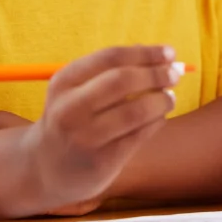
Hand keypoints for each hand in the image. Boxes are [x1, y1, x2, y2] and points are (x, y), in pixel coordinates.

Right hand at [15, 45, 177, 215]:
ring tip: (170, 98)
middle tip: (176, 73)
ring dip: (162, 100)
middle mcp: (70, 108)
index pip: (111, 57)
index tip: (170, 52)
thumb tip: (165, 56)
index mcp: (64, 82)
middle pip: (122, 80)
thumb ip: (115, 71)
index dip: (145, 53)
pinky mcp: (101, 161)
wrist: (45, 169)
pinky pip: (140, 135)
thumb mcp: (78, 90)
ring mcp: (85, 137)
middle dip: (156, 74)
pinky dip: (157, 121)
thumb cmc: (74, 118)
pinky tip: (159, 117)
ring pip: (136, 110)